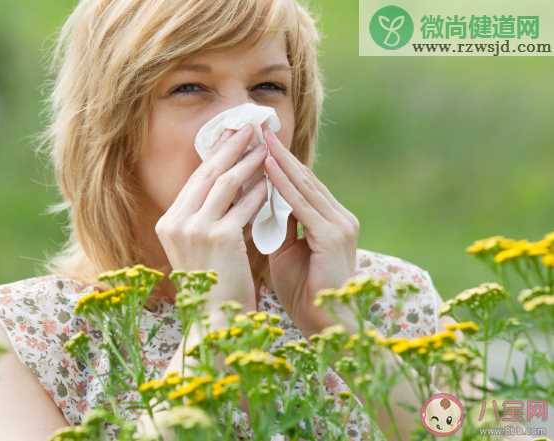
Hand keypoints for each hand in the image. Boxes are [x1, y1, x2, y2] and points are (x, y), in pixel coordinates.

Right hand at [155, 123, 267, 314]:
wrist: (213, 324)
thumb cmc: (213, 289)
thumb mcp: (202, 249)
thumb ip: (210, 218)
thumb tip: (233, 185)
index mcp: (169, 223)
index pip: (196, 180)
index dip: (216, 155)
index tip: (232, 136)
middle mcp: (176, 222)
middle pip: (208, 173)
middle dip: (231, 146)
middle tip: (250, 126)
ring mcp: (195, 228)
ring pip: (226, 183)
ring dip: (248, 161)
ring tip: (266, 146)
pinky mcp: (218, 237)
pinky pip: (244, 205)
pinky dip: (259, 191)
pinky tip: (272, 180)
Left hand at [262, 125, 360, 336]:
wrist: (326, 326)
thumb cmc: (304, 292)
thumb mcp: (286, 252)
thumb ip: (279, 226)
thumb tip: (258, 203)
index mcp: (330, 220)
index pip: (301, 184)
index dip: (278, 162)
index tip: (256, 142)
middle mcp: (339, 216)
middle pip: (304, 177)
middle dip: (277, 152)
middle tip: (256, 127)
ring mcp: (340, 224)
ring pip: (304, 185)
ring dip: (279, 160)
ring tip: (258, 137)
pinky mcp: (333, 236)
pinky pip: (303, 205)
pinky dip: (284, 185)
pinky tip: (267, 167)